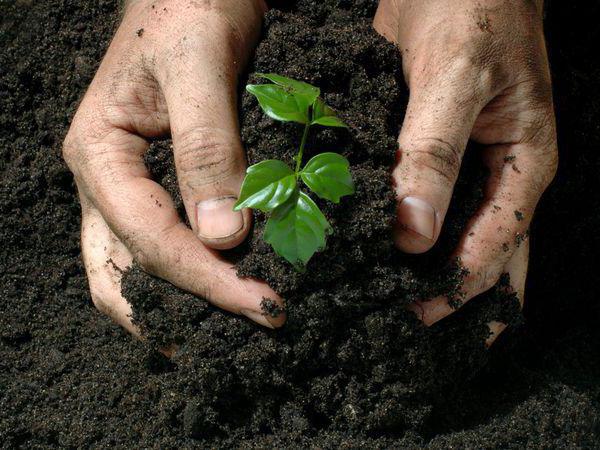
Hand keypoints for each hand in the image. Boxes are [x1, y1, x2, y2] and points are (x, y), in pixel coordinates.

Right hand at [63, 0, 284, 335]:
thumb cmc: (188, 6)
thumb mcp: (197, 67)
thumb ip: (206, 148)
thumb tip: (223, 236)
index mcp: (99, 152)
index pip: (149, 239)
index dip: (206, 279)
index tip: (263, 305)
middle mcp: (104, 178)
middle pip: (124, 270)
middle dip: (184, 309)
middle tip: (249, 326)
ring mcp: (127, 183)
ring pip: (135, 265)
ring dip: (180, 302)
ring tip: (231, 328)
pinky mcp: (156, 180)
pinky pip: (160, 241)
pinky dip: (189, 272)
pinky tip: (224, 283)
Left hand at [374, 0, 557, 342]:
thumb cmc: (472, 9)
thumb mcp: (456, 79)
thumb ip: (433, 154)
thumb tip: (413, 234)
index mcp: (525, 163)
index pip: (497, 245)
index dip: (459, 286)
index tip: (415, 315)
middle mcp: (503, 173)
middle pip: (486, 253)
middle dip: (453, 293)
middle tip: (406, 326)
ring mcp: (474, 165)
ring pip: (461, 235)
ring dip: (435, 272)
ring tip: (400, 306)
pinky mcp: (441, 153)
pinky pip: (434, 204)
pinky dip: (414, 232)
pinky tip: (389, 252)